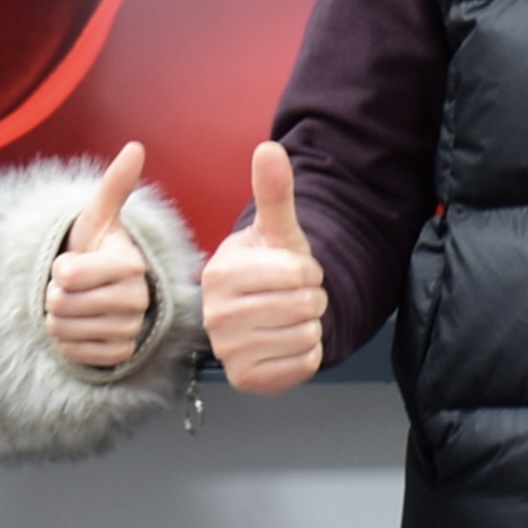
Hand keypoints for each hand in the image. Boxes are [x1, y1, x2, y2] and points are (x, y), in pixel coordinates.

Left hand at [44, 142, 155, 367]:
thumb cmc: (97, 250)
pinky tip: (80, 327)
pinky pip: (74, 353)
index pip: (66, 274)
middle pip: (61, 304)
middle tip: (72, 287)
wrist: (104, 292)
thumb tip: (135, 147)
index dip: (59, 268)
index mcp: (131, 264)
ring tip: (74, 305)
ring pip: (63, 330)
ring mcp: (131, 329)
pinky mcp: (121, 353)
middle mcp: (137, 299)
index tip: (73, 263)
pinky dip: (67, 342)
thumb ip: (115, 185)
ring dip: (58, 319)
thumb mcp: (99, 218)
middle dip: (55, 295)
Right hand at [200, 142, 327, 392]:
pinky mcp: (247, 379)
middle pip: (304, 305)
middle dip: (311, 298)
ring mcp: (229, 351)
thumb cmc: (272, 268)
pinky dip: (308, 353)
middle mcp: (216, 316)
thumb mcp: (279, 230)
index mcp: (220, 274)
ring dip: (311, 325)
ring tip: (289, 316)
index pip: (298, 273)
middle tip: (292, 296)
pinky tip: (287, 342)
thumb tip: (269, 147)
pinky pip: (304, 363)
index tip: (292, 272)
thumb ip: (274, 192)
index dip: (308, 271)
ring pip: (306, 334)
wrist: (269, 311)